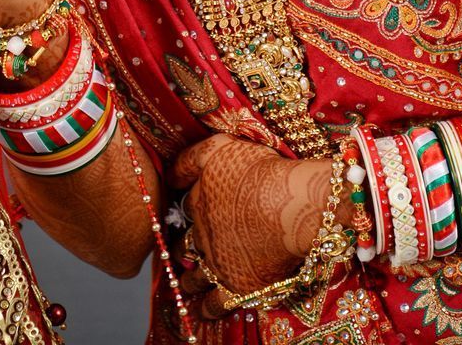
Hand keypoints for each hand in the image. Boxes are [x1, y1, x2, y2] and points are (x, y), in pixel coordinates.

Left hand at [169, 134, 336, 319]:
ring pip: (195, 277)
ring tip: (186, 284)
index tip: (185, 219)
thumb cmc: (260, 171)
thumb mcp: (219, 148)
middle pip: (186, 245)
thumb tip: (169, 176)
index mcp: (198, 202)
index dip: (187, 214)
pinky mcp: (239, 286)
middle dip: (182, 250)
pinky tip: (202, 312)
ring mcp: (219, 263)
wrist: (292, 204)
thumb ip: (190, 160)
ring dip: (189, 280)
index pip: (186, 210)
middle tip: (181, 254)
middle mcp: (203, 235)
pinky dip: (206, 309)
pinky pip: (215, 304)